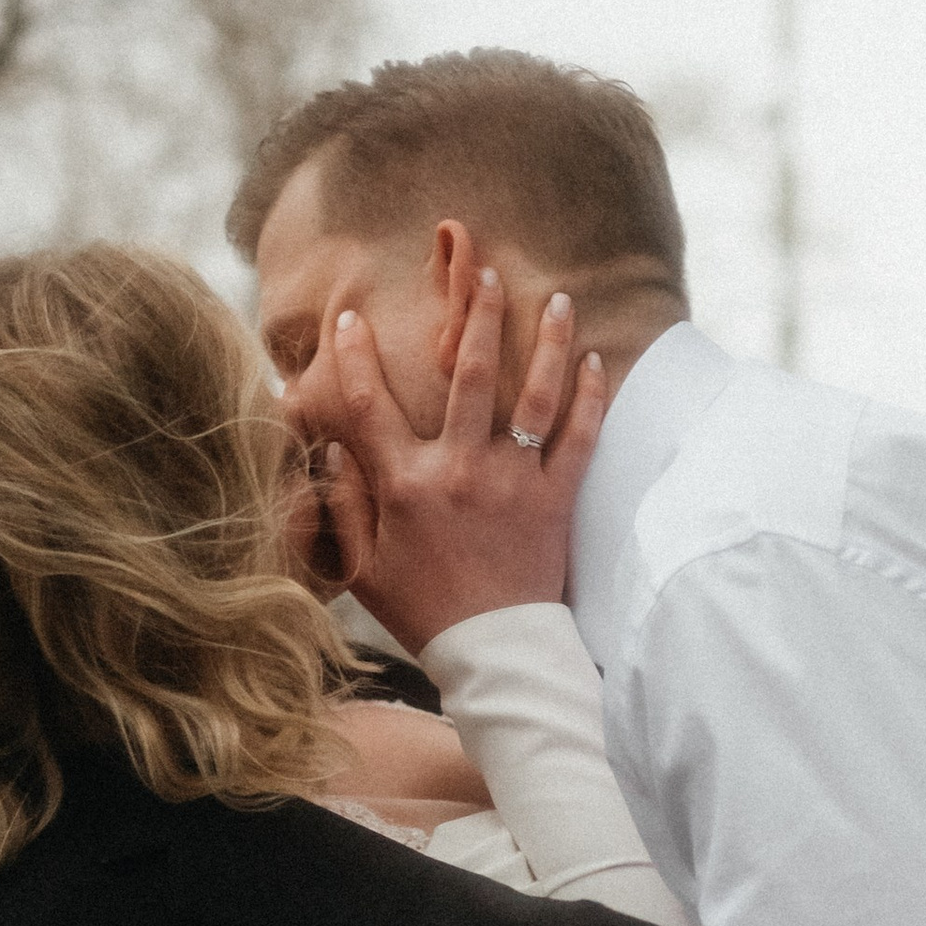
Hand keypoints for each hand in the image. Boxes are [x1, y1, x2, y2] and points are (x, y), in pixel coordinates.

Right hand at [315, 273, 604, 655]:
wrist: (494, 655)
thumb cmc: (424, 613)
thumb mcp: (363, 566)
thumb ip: (342, 505)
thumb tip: (331, 450)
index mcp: (407, 485)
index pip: (370, 405)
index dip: (353, 358)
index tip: (350, 318)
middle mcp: (461, 472)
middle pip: (470, 375)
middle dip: (478, 315)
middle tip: (486, 270)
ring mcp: (515, 483)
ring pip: (535, 396)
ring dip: (547, 341)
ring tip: (556, 298)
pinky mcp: (556, 501)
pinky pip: (580, 439)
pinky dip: (590, 398)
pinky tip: (595, 361)